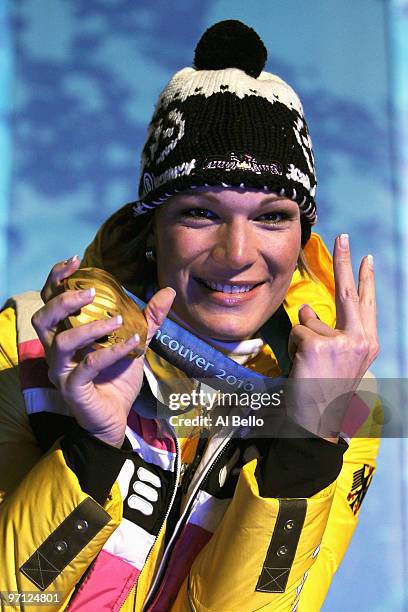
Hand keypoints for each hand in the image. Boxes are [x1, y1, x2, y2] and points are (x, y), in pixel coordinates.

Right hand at [31, 256, 175, 446]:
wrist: (117, 418)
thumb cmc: (118, 378)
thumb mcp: (136, 343)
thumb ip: (149, 318)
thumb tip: (169, 291)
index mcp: (66, 333)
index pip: (50, 300)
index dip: (57, 278)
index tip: (76, 261)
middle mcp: (57, 350)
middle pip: (43, 317)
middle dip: (64, 300)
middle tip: (90, 292)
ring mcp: (62, 371)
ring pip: (62, 341)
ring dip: (89, 327)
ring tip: (116, 320)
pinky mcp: (73, 388)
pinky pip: (88, 366)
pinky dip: (111, 351)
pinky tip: (133, 343)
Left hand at [286, 234, 378, 440]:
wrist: (319, 421)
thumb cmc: (325, 391)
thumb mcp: (334, 360)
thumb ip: (326, 331)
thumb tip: (307, 308)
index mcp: (367, 343)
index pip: (366, 303)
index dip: (365, 279)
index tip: (367, 258)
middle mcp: (360, 340)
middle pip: (348, 293)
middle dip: (345, 262)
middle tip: (343, 236)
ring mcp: (340, 342)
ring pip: (309, 321)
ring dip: (300, 340)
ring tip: (308, 368)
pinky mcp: (317, 345)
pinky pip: (296, 333)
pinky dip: (292, 348)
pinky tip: (300, 368)